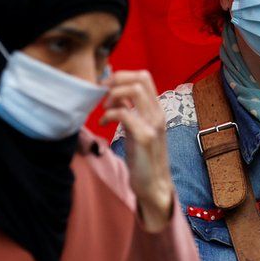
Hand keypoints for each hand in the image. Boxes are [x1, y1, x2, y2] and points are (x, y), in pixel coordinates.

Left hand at [99, 70, 173, 232]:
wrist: (153, 185)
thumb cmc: (143, 158)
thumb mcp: (136, 129)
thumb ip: (131, 111)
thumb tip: (116, 96)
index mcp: (156, 110)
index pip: (144, 77)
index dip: (122, 75)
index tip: (106, 87)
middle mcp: (158, 113)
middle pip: (140, 78)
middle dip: (116, 80)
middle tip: (102, 94)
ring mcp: (152, 124)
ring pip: (135, 90)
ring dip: (114, 95)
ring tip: (104, 109)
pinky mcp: (144, 137)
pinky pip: (125, 113)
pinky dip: (110, 114)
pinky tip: (103, 123)